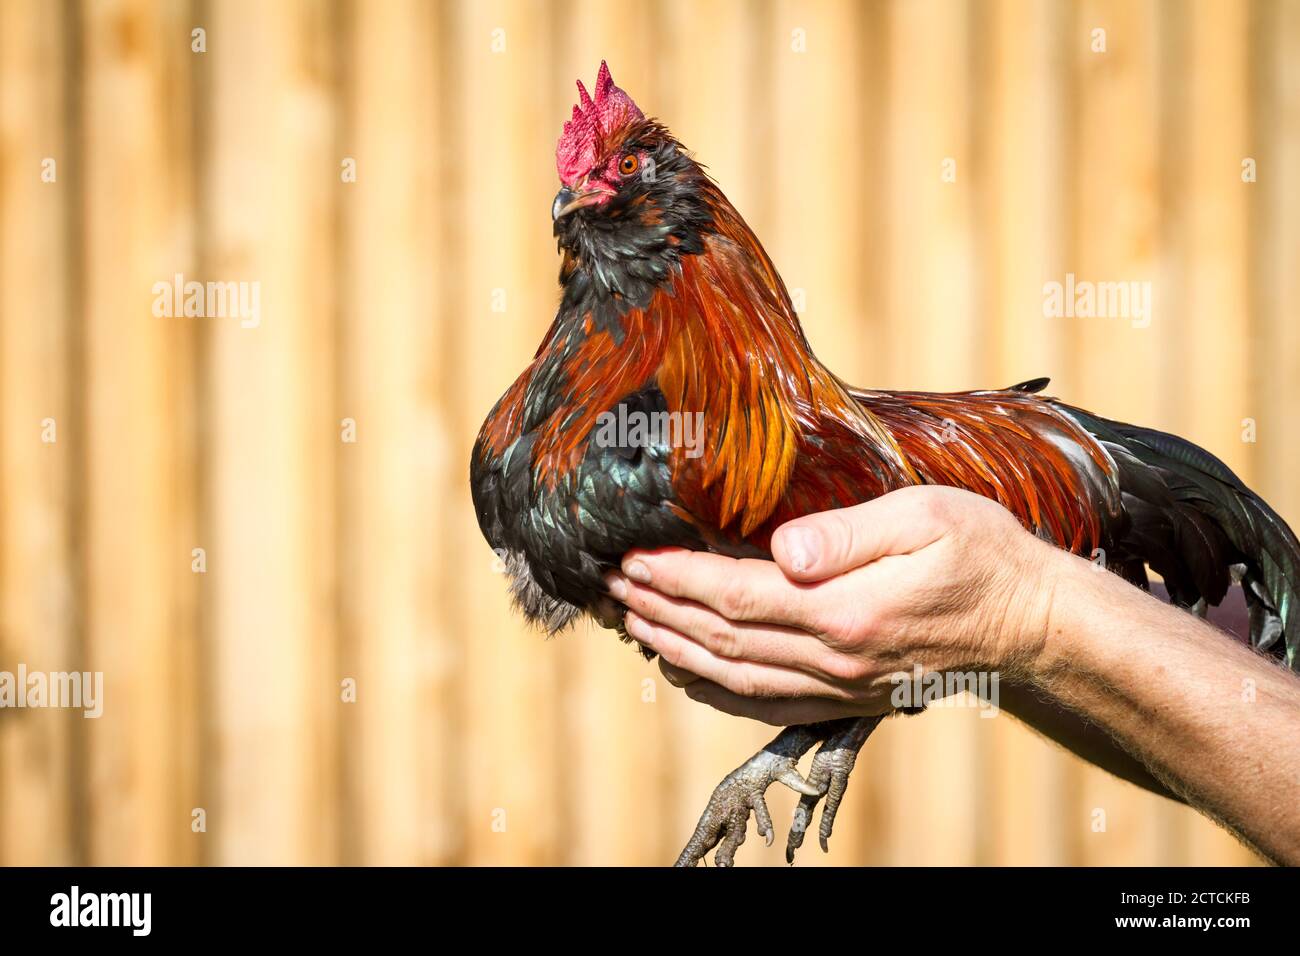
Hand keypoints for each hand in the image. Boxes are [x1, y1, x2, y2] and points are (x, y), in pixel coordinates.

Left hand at [604, 485, 1062, 724]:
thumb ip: (847, 534)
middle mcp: (834, 659)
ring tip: (633, 623)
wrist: (1035, 625)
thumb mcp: (925, 518)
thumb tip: (782, 550)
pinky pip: (767, 704)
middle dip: (659, 610)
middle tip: (613, 586)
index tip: (632, 558)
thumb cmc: (985, 557)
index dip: (675, 578)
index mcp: (843, 611)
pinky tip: (690, 672)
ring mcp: (841, 686)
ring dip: (676, 649)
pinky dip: (718, 690)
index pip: (733, 596)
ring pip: (735, 676)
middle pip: (722, 639)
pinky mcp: (851, 698)